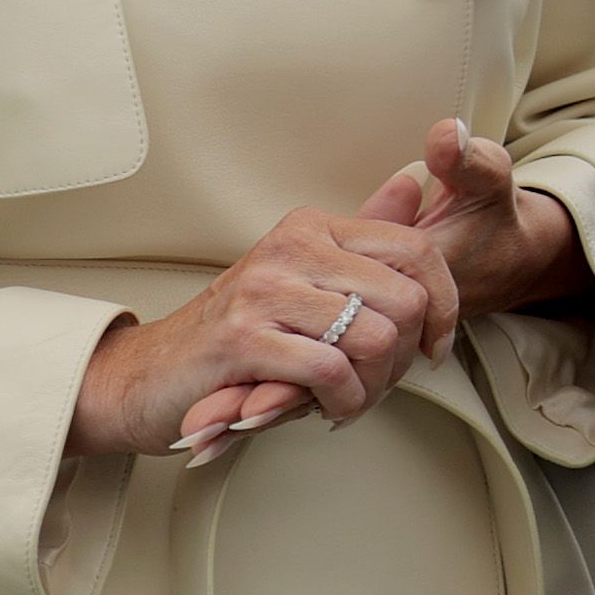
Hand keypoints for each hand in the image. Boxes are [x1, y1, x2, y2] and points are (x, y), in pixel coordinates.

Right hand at [176, 125, 582, 449]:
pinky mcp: (243, 337)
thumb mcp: (305, 284)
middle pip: (407, 299)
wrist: (149, 376)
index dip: (445, 305)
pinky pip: (331, 370)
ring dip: (375, 387)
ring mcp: (266, 290)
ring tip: (348, 398)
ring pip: (376, 338)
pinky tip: (326, 408)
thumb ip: (361, 244)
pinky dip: (343, 401)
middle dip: (407, 358)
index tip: (436, 346)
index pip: (416, 249)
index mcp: (314, 228)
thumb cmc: (238, 337)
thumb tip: (413, 186)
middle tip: (378, 383)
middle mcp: (292, 247)